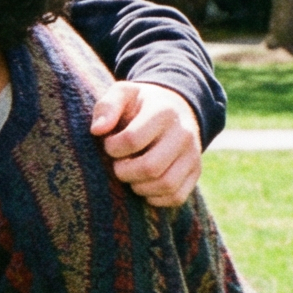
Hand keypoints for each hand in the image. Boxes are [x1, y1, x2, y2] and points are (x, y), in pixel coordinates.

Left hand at [91, 80, 201, 207]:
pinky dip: (155, 198)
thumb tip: (97, 130)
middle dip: (124, 172)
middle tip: (118, 165)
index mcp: (163, 112)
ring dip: (139, 187)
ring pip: (166, 185)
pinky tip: (143, 185)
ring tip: (130, 175)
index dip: (112, 148)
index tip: (109, 144)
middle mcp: (183, 133)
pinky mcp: (195, 171)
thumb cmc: (139, 104)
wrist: (174, 108)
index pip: (132, 140)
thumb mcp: (122, 94)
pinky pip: (176, 197)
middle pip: (150, 167)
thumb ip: (107, 106)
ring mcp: (193, 154)